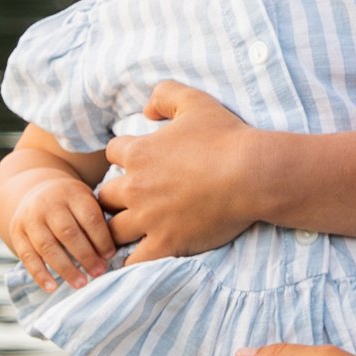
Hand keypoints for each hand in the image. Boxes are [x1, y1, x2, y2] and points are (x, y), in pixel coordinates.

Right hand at [0, 158, 115, 292]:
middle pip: (68, 232)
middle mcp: (49, 204)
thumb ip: (99, 221)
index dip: (101, 238)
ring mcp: (30, 218)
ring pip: (48, 246)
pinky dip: (40, 274)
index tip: (111, 256)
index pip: (89, 217)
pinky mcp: (17, 232)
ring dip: (65, 268)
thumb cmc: (72, 204)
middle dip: (86, 255)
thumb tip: (113, 256)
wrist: (36, 190)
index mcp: (73, 193)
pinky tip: (52, 287)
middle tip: (99, 273)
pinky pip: (27, 256)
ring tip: (81, 284)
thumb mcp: (86, 200)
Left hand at [99, 85, 266, 261]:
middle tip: (130, 201)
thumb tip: (146, 109)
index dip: (124, 155)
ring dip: (117, 230)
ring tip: (128, 232)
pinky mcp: (166, 243)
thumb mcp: (194, 101)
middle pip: (103, 196)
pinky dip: (132, 260)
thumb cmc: (226, 137)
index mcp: (139, 153)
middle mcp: (136, 187)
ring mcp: (148, 218)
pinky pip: (134, 260)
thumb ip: (164, 95)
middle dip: (113, 197)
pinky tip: (138, 258)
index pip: (112, 153)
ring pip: (111, 230)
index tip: (138, 162)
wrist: (252, 174)